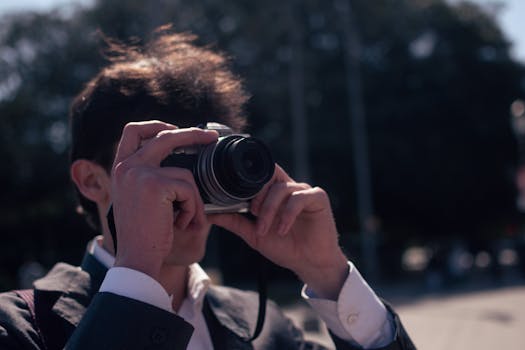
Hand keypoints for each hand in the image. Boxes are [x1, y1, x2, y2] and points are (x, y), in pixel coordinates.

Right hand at [110, 121, 217, 280]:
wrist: (137, 260)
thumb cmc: (144, 236)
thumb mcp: (141, 200)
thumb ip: (151, 178)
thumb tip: (180, 161)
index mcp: (120, 169)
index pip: (133, 131)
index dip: (155, 125)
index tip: (175, 128)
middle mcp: (126, 167)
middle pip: (164, 137)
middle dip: (192, 135)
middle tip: (211, 137)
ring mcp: (140, 173)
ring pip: (185, 174)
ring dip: (193, 200)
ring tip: (184, 221)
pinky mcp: (156, 184)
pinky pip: (189, 189)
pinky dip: (193, 209)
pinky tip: (181, 224)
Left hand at [208, 165, 348, 299]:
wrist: (309, 264)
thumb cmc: (285, 248)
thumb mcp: (254, 234)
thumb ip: (234, 221)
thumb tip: (208, 214)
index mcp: (274, 193)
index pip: (260, 175)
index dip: (247, 184)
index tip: (238, 204)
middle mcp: (290, 188)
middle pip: (270, 174)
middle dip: (257, 193)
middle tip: (252, 213)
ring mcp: (304, 191)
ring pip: (282, 188)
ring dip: (269, 209)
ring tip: (265, 228)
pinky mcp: (318, 198)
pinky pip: (299, 197)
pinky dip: (287, 214)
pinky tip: (282, 229)